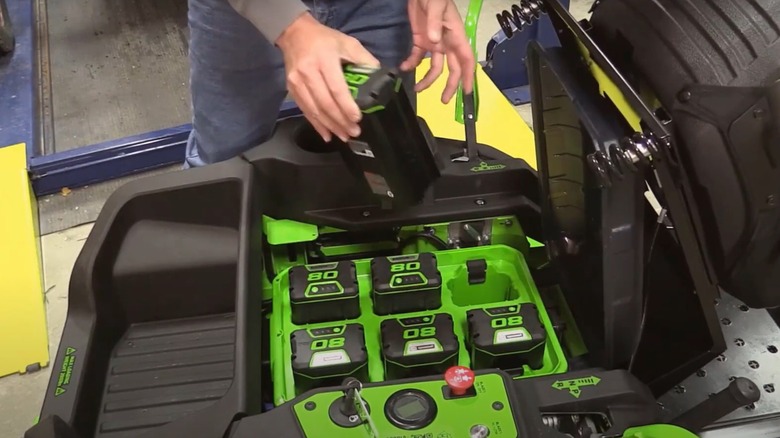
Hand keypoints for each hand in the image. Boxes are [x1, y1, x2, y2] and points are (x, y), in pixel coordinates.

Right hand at [276, 13, 379, 142]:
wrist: (294, 33)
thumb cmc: (324, 39)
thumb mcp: (348, 42)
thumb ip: (363, 59)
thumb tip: (378, 77)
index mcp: (324, 60)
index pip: (336, 88)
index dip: (347, 106)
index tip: (357, 118)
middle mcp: (308, 72)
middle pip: (325, 103)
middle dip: (341, 121)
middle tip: (354, 132)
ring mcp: (297, 82)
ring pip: (315, 110)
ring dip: (330, 126)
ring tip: (344, 136)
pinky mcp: (291, 89)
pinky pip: (305, 111)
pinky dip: (316, 125)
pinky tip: (327, 135)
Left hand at [400, 0, 475, 103]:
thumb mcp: (436, 4)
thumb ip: (435, 21)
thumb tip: (434, 42)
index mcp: (456, 35)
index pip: (466, 59)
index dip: (468, 76)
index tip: (467, 92)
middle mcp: (447, 42)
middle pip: (452, 68)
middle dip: (450, 86)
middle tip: (444, 100)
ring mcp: (434, 42)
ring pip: (435, 67)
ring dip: (428, 80)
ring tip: (417, 89)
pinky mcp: (420, 40)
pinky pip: (417, 57)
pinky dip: (411, 64)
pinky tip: (403, 68)